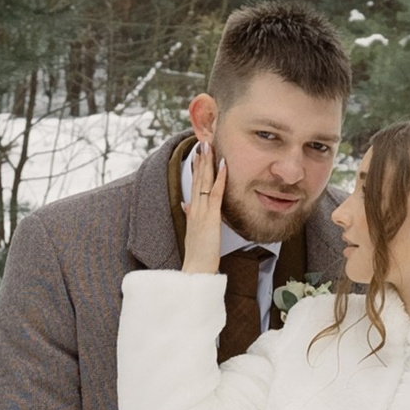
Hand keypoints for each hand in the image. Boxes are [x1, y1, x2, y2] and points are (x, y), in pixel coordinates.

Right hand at [182, 128, 226, 276]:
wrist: (196, 268)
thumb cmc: (198, 253)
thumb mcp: (193, 230)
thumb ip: (189, 215)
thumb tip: (185, 203)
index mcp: (192, 210)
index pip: (195, 184)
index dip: (197, 168)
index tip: (199, 154)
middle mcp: (195, 208)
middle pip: (198, 179)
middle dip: (201, 160)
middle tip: (203, 142)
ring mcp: (201, 211)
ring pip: (205, 182)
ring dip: (208, 163)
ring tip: (209, 146)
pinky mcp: (210, 217)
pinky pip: (216, 194)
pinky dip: (220, 178)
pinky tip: (223, 165)